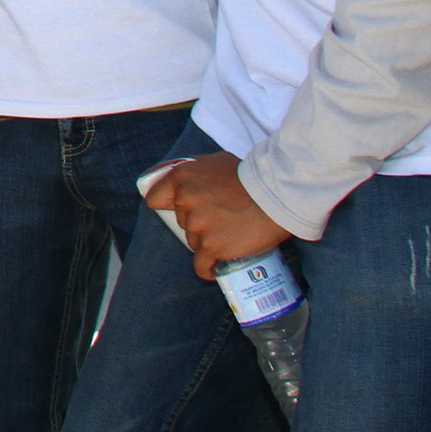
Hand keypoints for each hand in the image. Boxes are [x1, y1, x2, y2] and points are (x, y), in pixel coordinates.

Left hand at [145, 153, 290, 279]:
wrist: (275, 196)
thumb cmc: (249, 177)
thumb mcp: (215, 162)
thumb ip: (196, 173)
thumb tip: (186, 183)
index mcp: (181, 177)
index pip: (155, 198)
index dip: (167, 206)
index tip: (179, 210)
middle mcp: (184, 200)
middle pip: (180, 222)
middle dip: (197, 223)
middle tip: (220, 220)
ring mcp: (197, 224)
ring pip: (193, 242)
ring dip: (208, 242)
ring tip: (229, 235)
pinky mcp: (211, 247)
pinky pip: (201, 265)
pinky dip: (208, 269)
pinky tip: (215, 268)